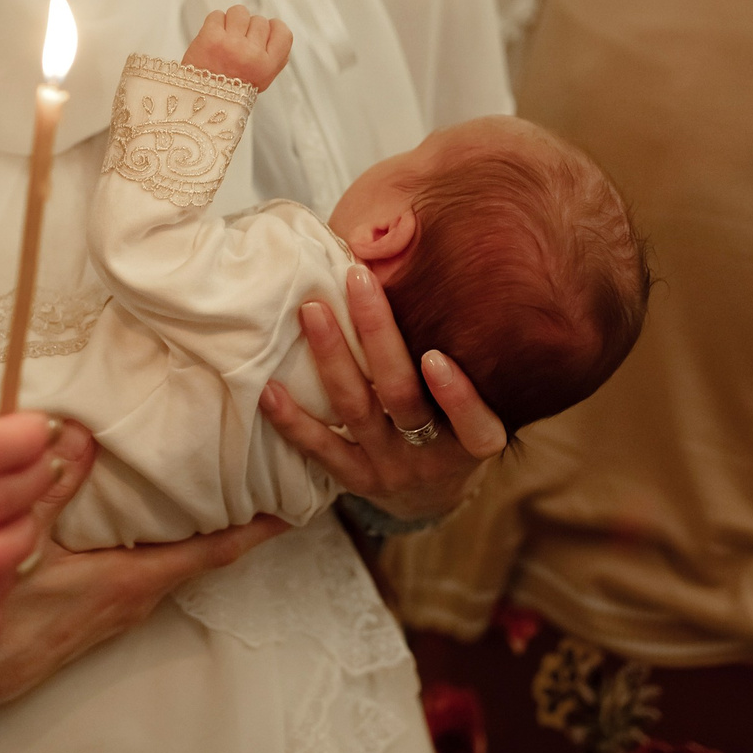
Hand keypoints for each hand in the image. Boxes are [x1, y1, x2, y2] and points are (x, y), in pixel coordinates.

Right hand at [0, 420, 290, 706]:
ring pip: (167, 568)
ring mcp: (112, 613)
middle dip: (227, 522)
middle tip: (252, 479)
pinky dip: (157, 547)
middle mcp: (132, 602)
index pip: (210, 553)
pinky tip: (142, 523)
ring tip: (207, 491)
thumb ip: (49, 488)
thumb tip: (77, 432)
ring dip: (190, 535)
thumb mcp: (19, 544)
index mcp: (128, 582)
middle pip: (196, 558)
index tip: (295, 509)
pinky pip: (141, 574)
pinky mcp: (91, 617)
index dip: (255, 531)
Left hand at [183, 5, 292, 91]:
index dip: (273, 27)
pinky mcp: (211, 37)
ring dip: (232, 21)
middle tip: (238, 44)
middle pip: (259, 20)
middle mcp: (252, 54)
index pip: (283, 33)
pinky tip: (214, 37)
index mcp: (267, 66)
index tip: (265, 30)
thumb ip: (274, 57)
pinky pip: (218, 15)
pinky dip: (214, 23)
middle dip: (248, 28)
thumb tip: (275, 32)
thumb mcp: (262, 80)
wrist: (200, 98)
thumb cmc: (228, 89)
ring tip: (226, 37)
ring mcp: (232, 44)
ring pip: (240, 12)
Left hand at [258, 263, 505, 522]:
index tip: (434, 356)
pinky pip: (321, 450)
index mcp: (475, 441)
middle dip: (378, 337)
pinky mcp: (356, 480)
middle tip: (358, 282)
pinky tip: (269, 389)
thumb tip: (427, 258)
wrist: (434, 493)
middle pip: (402, 396)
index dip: (456, 395)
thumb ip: (467, 351)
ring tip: (312, 311)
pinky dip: (294, 420)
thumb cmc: (458, 425)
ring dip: (332, 358)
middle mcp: (433, 456)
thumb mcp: (482, 400)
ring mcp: (390, 470)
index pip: (474, 423)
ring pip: (357, 412)